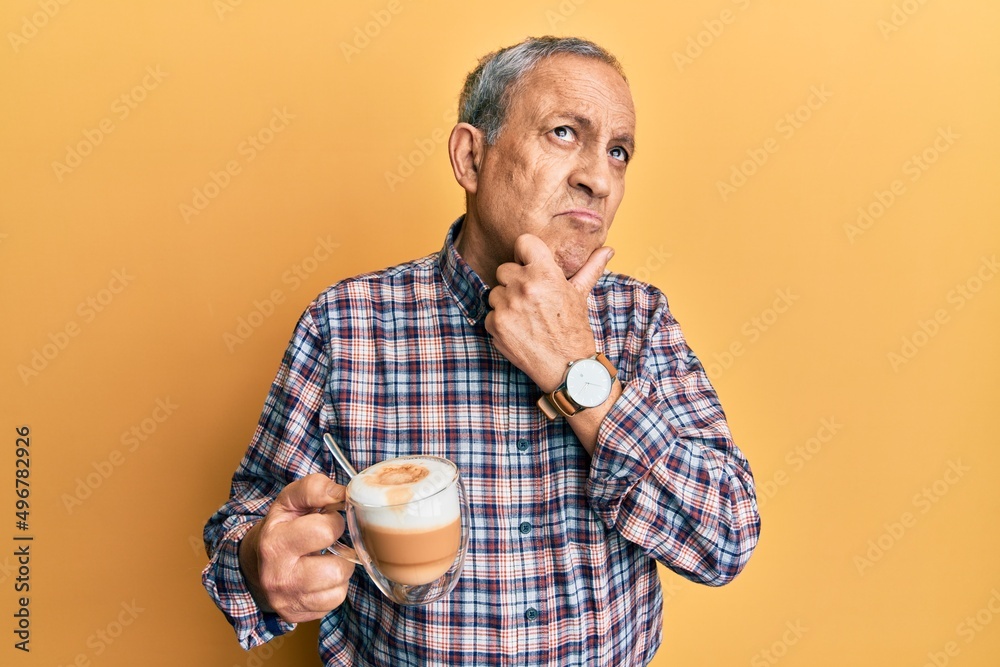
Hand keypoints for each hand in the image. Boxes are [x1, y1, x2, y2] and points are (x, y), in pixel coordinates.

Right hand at [239, 474, 354, 622]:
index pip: (324, 531)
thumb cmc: (281, 527)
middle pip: (336, 568)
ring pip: (339, 587)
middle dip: (341, 551)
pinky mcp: (296, 614)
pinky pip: (334, 602)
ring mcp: (287, 599)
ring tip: (325, 560)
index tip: (327, 520)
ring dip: (340, 570)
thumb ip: (315, 489)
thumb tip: (342, 493)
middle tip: (329, 543)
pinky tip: (320, 577)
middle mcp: (278, 576)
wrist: (255, 563)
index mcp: (274, 543)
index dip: (334, 521)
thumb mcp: (290, 501)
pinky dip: (334, 588)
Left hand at [485, 234, 612, 390]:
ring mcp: (507, 305)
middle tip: (531, 298)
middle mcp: (524, 286)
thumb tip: (608, 249)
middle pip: (504, 269)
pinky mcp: (496, 324)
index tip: (529, 265)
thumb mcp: (581, 294)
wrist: (566, 366)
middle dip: (514, 282)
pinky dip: (501, 322)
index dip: (525, 253)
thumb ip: (591, 268)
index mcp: (545, 273)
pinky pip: (491, 314)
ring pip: (495, 292)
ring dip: (506, 302)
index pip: (523, 242)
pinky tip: (519, 330)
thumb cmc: (573, 328)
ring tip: (526, 316)